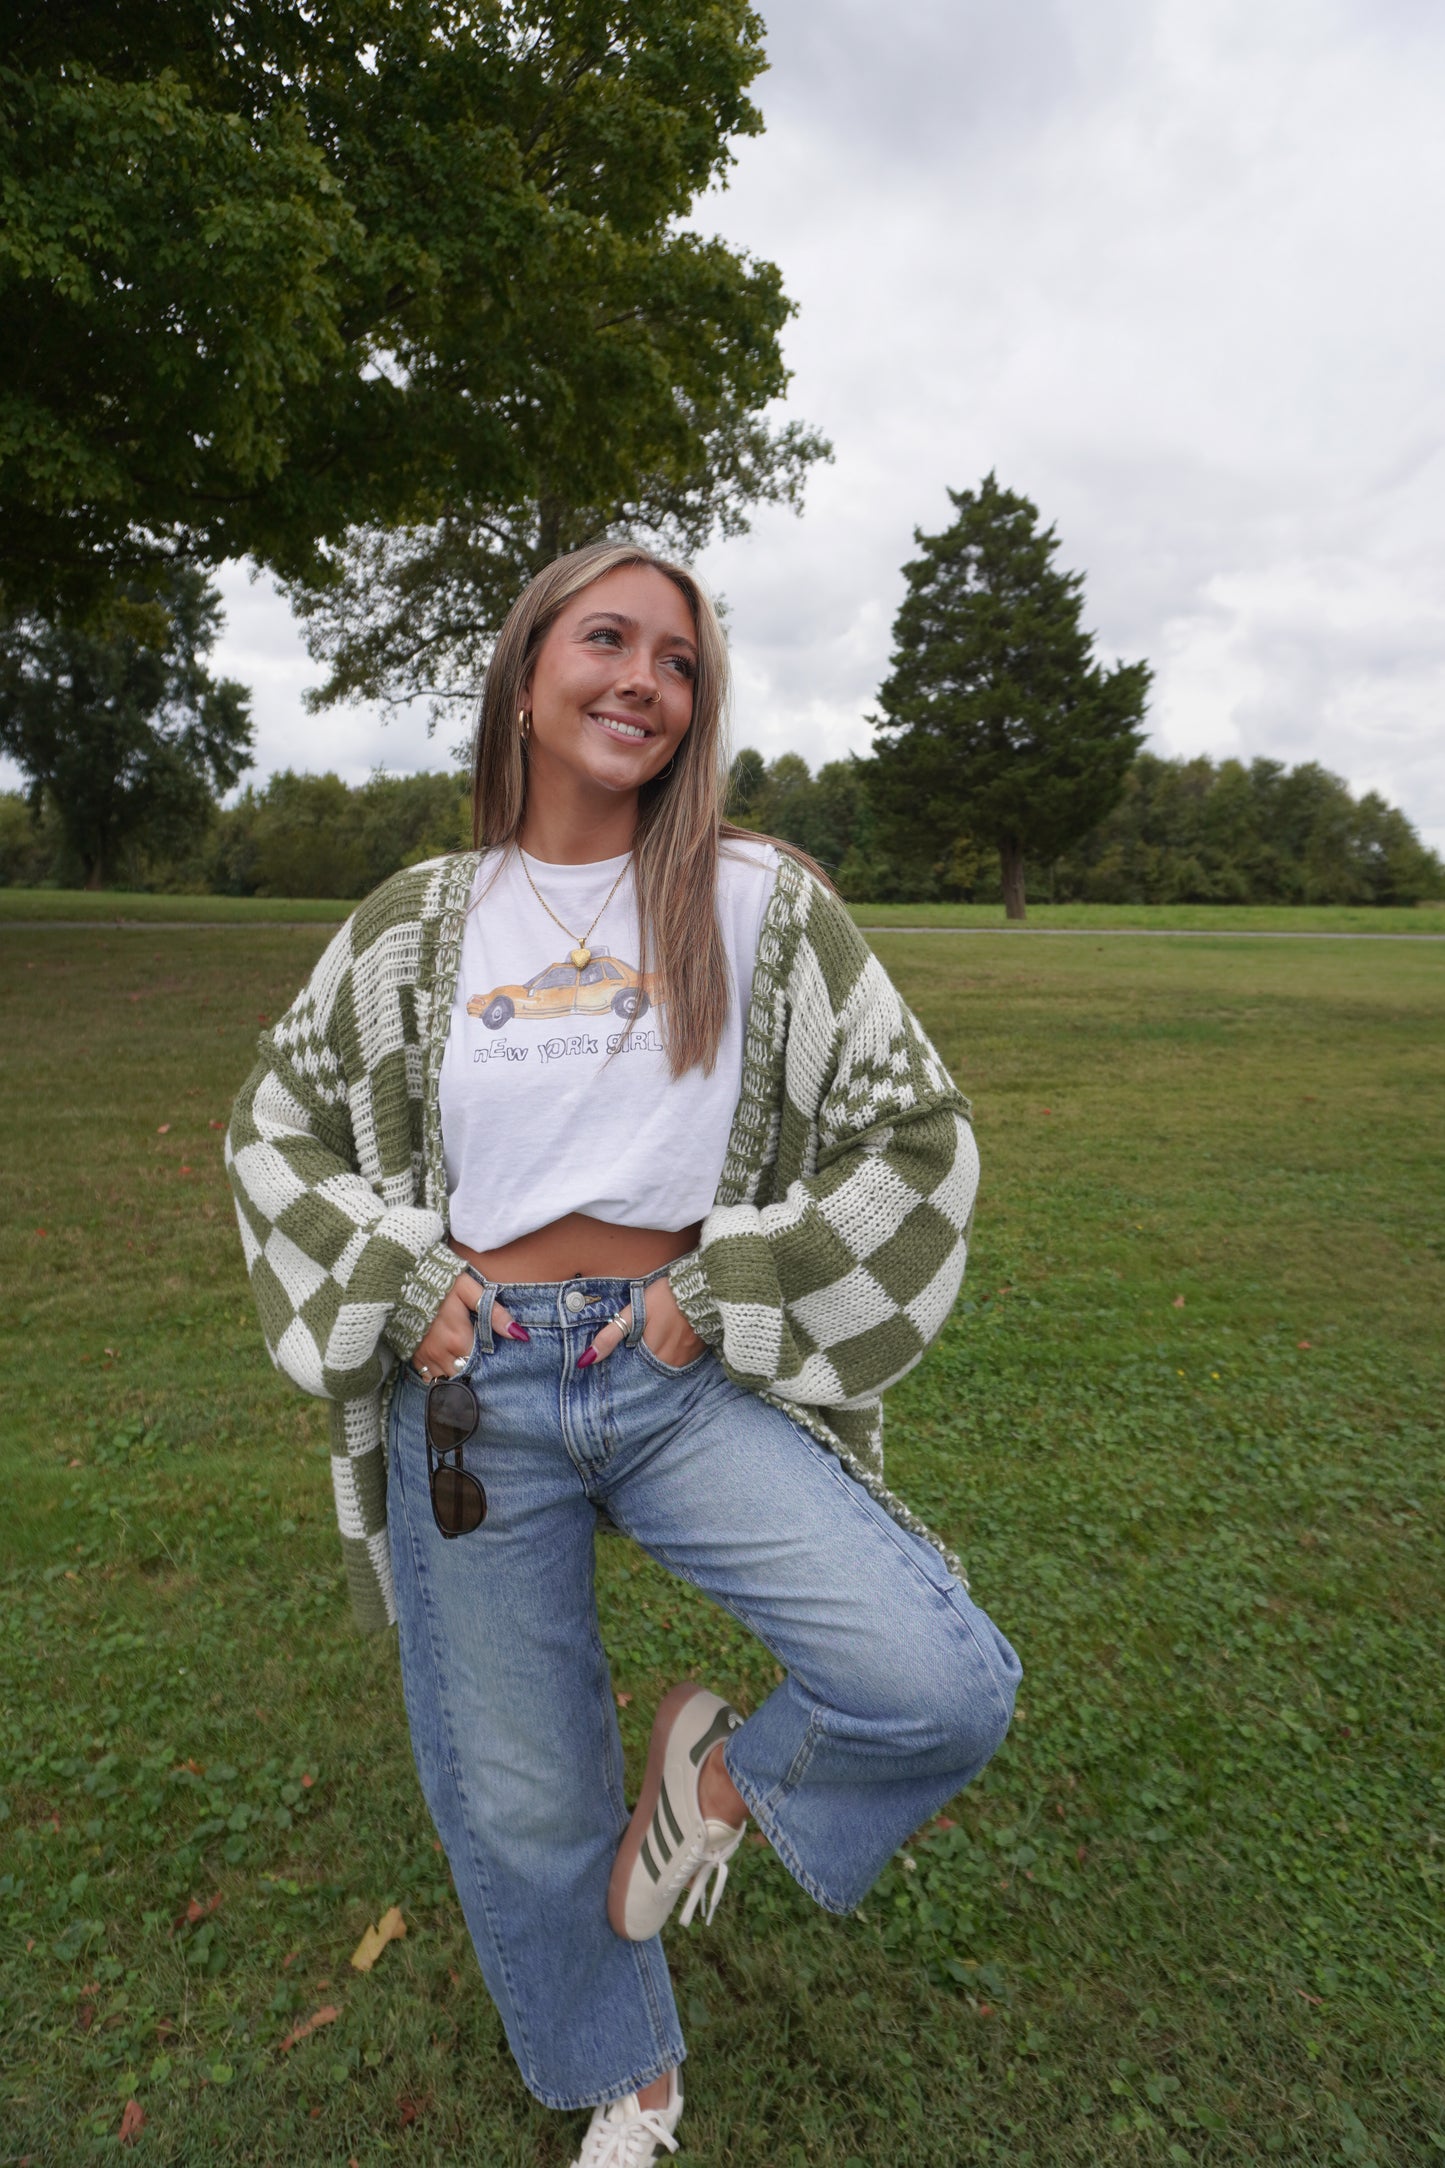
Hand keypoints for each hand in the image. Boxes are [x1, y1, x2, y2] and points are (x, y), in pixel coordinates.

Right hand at [410, 1273, 527, 1380]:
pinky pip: (429, 1376)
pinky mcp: (413, 1356)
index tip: (493, 1355)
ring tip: (463, 1358)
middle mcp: (441, 1354)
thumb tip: (518, 1334)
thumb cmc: (438, 1282)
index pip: (481, 1364)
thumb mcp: (468, 1289)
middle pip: (465, 1374)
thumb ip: (493, 1312)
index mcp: (458, 1339)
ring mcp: (425, 1357)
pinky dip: (439, 1372)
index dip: (489, 1362)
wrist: (398, 1279)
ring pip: (447, 1378)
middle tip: (480, 1357)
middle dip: (473, 1368)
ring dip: (457, 1371)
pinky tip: (446, 1361)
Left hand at [581, 1273, 705, 1368]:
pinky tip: (668, 1343)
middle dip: (638, 1366)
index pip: (631, 1373)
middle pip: (648, 1371)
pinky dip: (671, 1356)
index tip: (619, 1363)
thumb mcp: (634, 1312)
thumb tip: (586, 1359)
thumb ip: (610, 1336)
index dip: (623, 1368)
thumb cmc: (666, 1297)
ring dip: (655, 1361)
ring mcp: (685, 1358)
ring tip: (650, 1346)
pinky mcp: (697, 1351)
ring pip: (663, 1367)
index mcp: (651, 1353)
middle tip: (634, 1353)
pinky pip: (680, 1361)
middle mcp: (669, 1362)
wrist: (703, 1288)